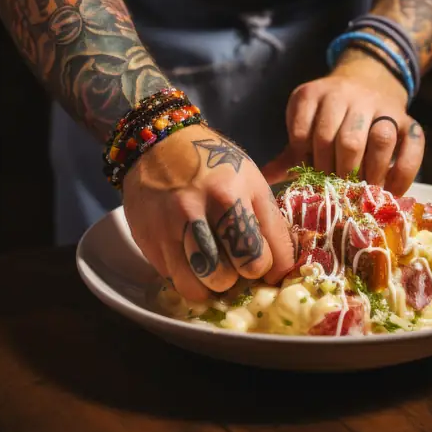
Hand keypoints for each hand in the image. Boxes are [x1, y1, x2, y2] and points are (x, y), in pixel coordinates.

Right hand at [122, 124, 294, 301]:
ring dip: (213, 283)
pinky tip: (193, 259)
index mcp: (232, 195)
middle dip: (242, 275)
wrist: (158, 145)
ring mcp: (169, 228)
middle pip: (233, 275)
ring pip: (200, 287)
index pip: (264, 257)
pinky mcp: (149, 240)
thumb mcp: (251, 180)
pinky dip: (188, 277)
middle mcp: (199, 212)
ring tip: (217, 266)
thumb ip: (269, 222)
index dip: (273, 269)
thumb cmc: (213, 163)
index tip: (270, 266)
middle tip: (240, 262)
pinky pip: (174, 280)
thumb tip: (282, 268)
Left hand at [263, 50, 424, 195]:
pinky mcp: (408, 119)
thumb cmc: (328, 117)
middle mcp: (348, 95)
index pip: (306, 134)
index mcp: (313, 95)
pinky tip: (391, 192)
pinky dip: (403, 172)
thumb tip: (264, 178)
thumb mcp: (305, 125)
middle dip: (340, 173)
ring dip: (371, 172)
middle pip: (345, 139)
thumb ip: (290, 152)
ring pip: (380, 138)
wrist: (366, 81)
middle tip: (338, 192)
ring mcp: (381, 106)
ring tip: (363, 193)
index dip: (308, 163)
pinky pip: (413, 145)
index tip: (311, 180)